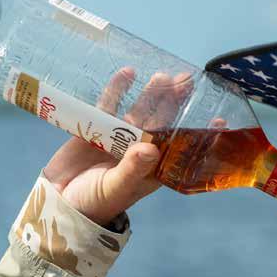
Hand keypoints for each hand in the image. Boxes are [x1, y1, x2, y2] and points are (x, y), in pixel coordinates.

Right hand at [43, 68, 192, 225]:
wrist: (57, 202)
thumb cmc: (94, 203)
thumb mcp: (116, 187)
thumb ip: (132, 169)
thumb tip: (150, 149)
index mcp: (152, 167)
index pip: (181, 147)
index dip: (199, 134)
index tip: (219, 119)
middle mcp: (140, 149)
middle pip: (162, 121)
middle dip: (175, 102)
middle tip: (186, 80)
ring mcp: (118, 137)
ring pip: (139, 110)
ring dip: (151, 94)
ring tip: (162, 77)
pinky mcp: (95, 128)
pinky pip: (109, 105)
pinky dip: (117, 89)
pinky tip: (128, 73)